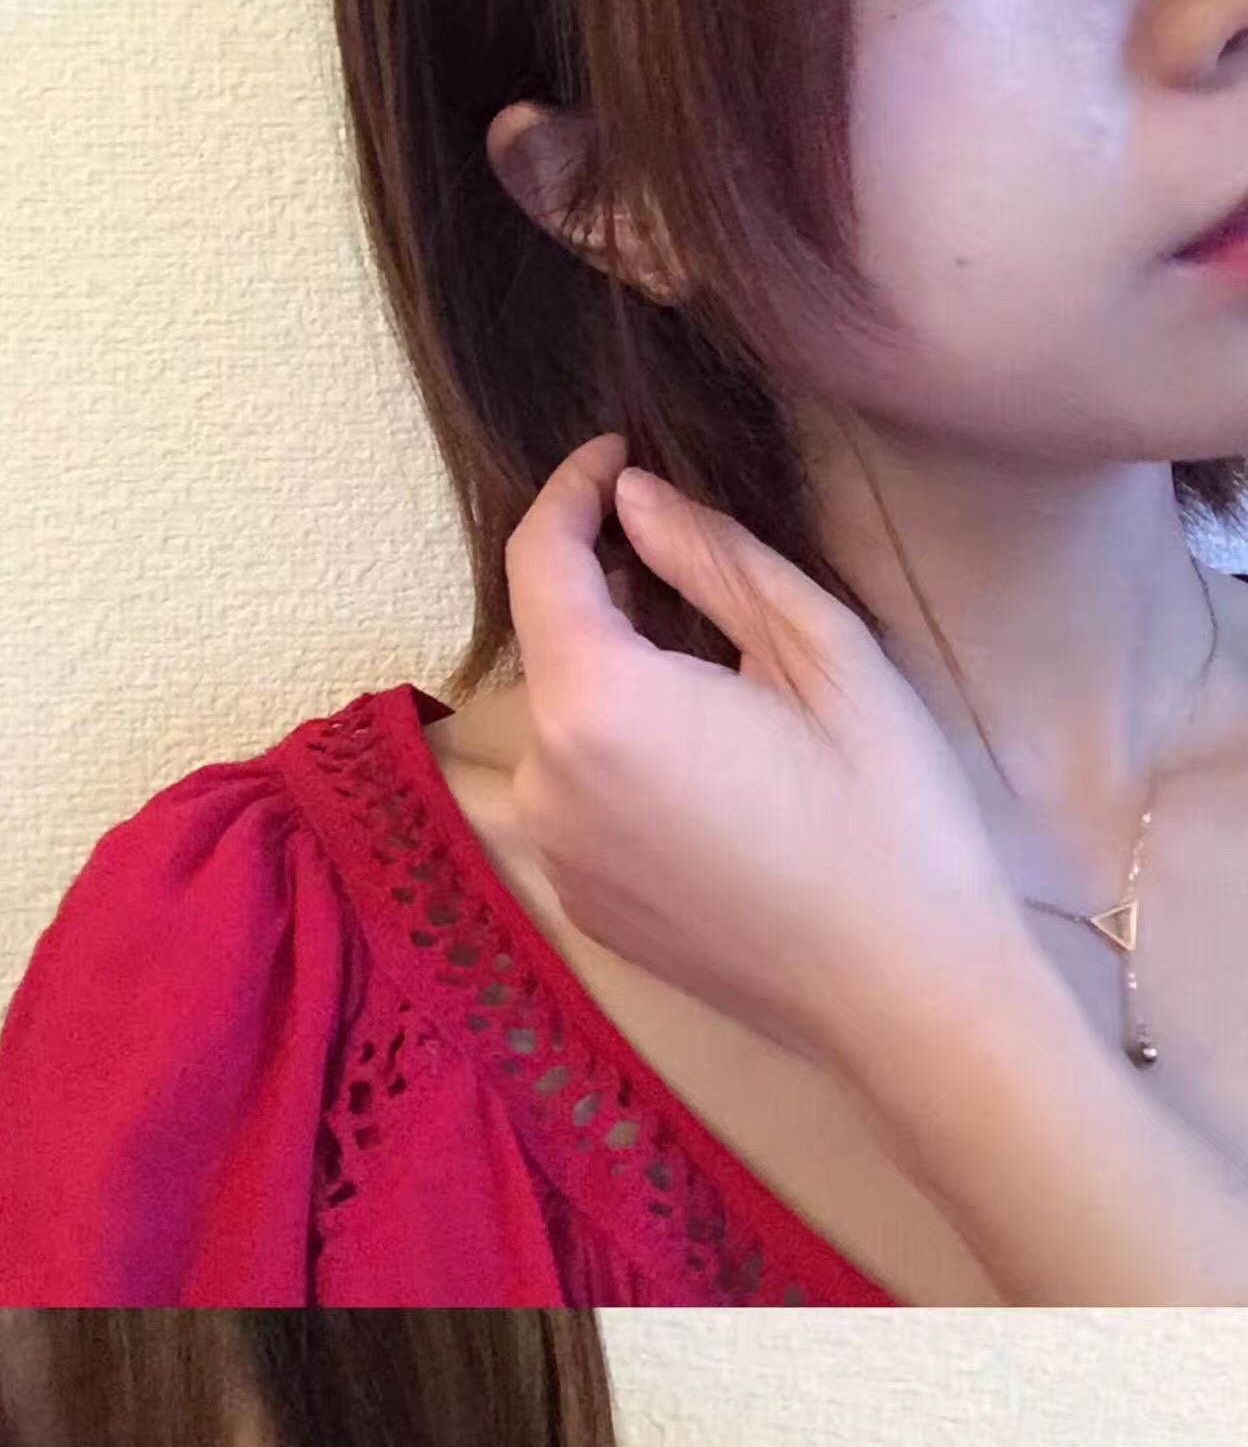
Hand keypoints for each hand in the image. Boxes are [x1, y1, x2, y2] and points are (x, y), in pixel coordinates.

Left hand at [503, 434, 1026, 1104]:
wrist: (907, 992)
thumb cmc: (888, 813)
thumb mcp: (823, 652)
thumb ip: (712, 560)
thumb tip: (634, 499)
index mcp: (599, 704)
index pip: (539, 561)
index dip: (571, 491)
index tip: (617, 454)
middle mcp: (548, 781)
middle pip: (550, 644)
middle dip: (605, 589)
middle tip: (696, 568)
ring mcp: (558, 853)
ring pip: (563, 721)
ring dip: (615, 677)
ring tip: (715, 675)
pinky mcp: (585, 903)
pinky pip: (577, 795)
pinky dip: (619, 755)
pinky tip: (712, 768)